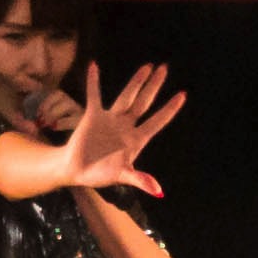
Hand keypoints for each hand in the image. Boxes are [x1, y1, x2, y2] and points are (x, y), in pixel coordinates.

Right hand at [51, 65, 181, 198]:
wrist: (75, 170)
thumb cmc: (99, 174)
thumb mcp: (121, 176)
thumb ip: (139, 180)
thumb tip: (158, 191)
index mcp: (136, 140)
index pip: (157, 121)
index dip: (170, 109)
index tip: (183, 94)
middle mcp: (126, 126)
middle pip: (144, 103)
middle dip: (154, 86)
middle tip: (164, 68)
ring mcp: (110, 119)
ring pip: (126, 97)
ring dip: (136, 82)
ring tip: (147, 67)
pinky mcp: (93, 116)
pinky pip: (94, 96)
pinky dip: (93, 82)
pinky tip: (94, 66)